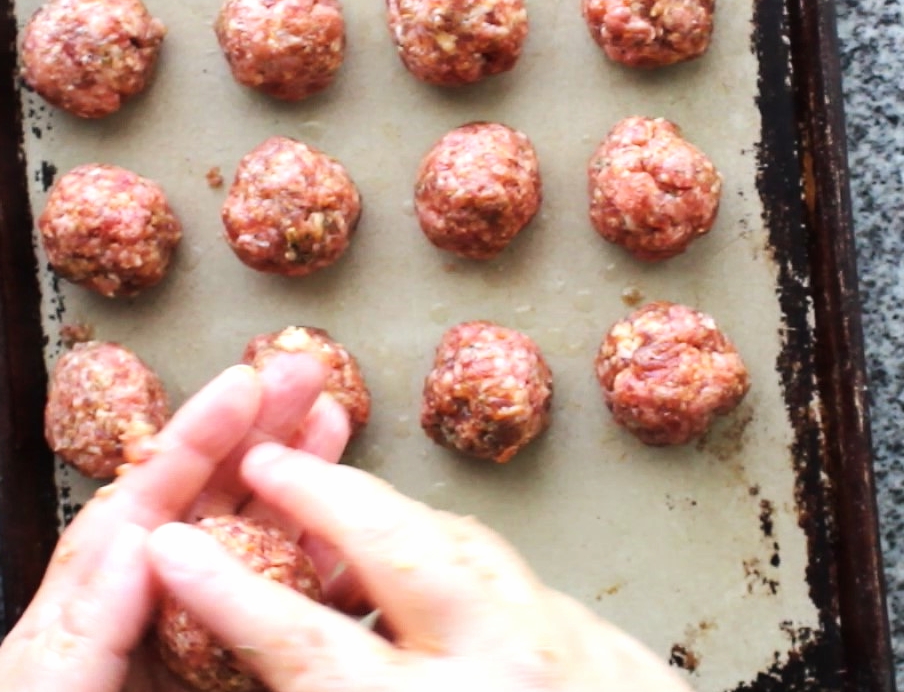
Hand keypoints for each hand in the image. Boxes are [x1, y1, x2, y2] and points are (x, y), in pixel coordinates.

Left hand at [0, 356, 349, 691]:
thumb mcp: (44, 688)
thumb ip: (88, 617)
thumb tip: (140, 537)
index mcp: (106, 577)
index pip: (158, 485)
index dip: (205, 429)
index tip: (247, 383)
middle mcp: (161, 584)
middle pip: (220, 488)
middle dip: (266, 425)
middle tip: (308, 374)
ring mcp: (205, 619)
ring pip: (262, 529)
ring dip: (301, 472)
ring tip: (335, 420)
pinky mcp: (242, 657)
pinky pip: (290, 597)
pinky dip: (324, 557)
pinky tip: (353, 528)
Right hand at [149, 444, 691, 691]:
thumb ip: (342, 680)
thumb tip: (293, 655)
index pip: (313, 650)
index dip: (232, 596)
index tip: (174, 551)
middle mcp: (502, 663)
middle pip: (396, 546)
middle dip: (319, 494)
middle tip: (260, 460)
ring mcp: (554, 630)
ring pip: (453, 538)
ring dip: (382, 508)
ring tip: (325, 487)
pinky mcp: (586, 621)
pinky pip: (494, 560)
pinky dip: (438, 541)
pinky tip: (409, 543)